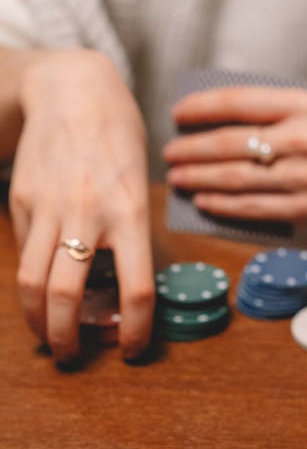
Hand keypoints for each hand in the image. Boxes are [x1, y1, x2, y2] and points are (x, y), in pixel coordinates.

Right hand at [9, 50, 153, 361]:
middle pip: (66, 295)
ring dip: (38, 320)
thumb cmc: (118, 142)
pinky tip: (40, 293)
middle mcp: (88, 214)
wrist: (73, 91)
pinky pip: (25, 254)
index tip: (134, 350)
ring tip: (48, 337)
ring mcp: (49, 208)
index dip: (137, 331)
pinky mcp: (23, 201)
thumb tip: (123, 292)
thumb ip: (132, 238)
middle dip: (66, 338)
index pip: (136, 289)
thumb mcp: (141, 189)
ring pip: (33, 282)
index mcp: (130, 214)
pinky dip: (31, 282)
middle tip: (71, 357)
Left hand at [164, 87, 306, 234]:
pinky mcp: (306, 209)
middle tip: (169, 152)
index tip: (177, 114)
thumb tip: (221, 128)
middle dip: (189, 148)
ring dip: (197, 177)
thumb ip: (278, 115)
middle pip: (227, 143)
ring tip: (177, 177)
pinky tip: (203, 200)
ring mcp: (303, 177)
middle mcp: (301, 138)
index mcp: (304, 105)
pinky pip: (252, 207)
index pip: (236, 101)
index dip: (199, 107)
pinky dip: (221, 203)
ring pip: (234, 177)